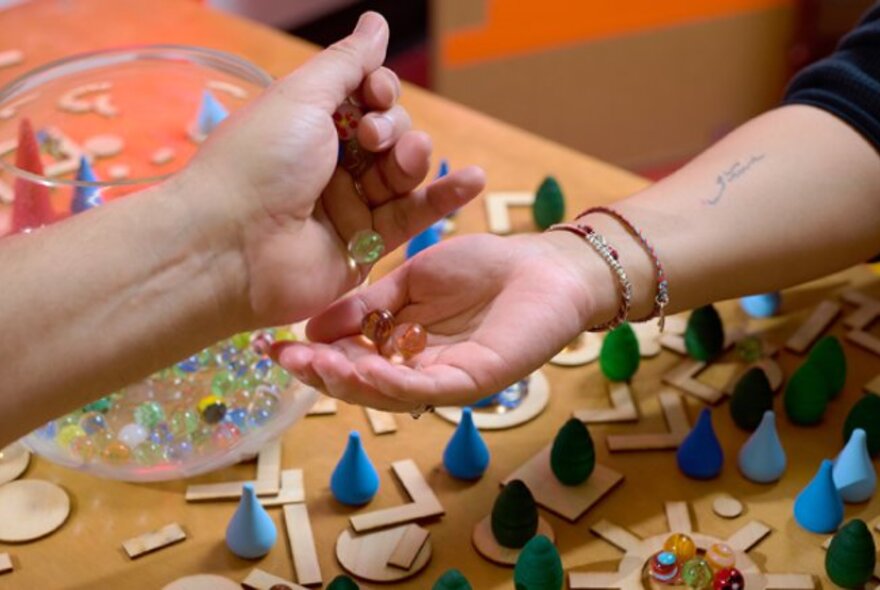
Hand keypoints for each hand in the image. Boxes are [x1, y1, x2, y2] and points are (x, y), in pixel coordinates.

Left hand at [177, 12, 484, 328]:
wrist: (232, 248)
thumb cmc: (257, 162)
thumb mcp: (302, 97)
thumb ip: (348, 64)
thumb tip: (377, 22)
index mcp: (308, 124)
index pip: (366, 98)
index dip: (381, 91)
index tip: (376, 93)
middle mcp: (328, 163)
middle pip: (390, 133)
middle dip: (393, 127)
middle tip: (372, 136)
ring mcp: (348, 205)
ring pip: (403, 172)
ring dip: (413, 156)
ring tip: (406, 156)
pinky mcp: (366, 244)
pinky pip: (413, 216)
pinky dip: (445, 197)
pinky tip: (474, 179)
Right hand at [274, 232, 607, 409]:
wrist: (541, 264)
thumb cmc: (482, 268)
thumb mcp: (409, 280)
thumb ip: (366, 304)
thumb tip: (311, 327)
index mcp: (402, 347)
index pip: (349, 359)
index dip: (313, 356)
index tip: (275, 345)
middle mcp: (419, 370)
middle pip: (362, 384)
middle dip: (322, 373)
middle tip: (288, 361)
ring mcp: (446, 379)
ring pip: (388, 393)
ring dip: (349, 381)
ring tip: (316, 365)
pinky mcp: (474, 381)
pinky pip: (425, 388)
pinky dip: (391, 383)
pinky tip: (363, 368)